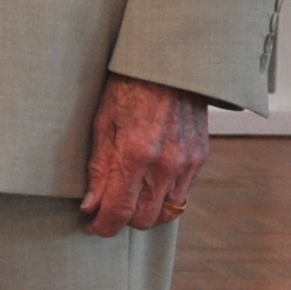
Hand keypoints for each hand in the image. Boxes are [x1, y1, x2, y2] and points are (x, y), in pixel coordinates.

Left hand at [78, 74, 212, 235]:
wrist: (169, 62)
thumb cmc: (128, 86)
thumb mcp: (102, 123)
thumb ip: (98, 169)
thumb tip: (90, 207)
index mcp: (135, 154)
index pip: (118, 212)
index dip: (101, 227)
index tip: (91, 225)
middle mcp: (165, 164)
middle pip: (144, 220)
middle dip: (122, 221)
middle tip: (107, 208)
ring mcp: (187, 163)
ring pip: (167, 214)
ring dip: (146, 213)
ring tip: (130, 198)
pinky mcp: (200, 157)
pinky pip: (182, 195)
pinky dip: (165, 198)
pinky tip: (150, 183)